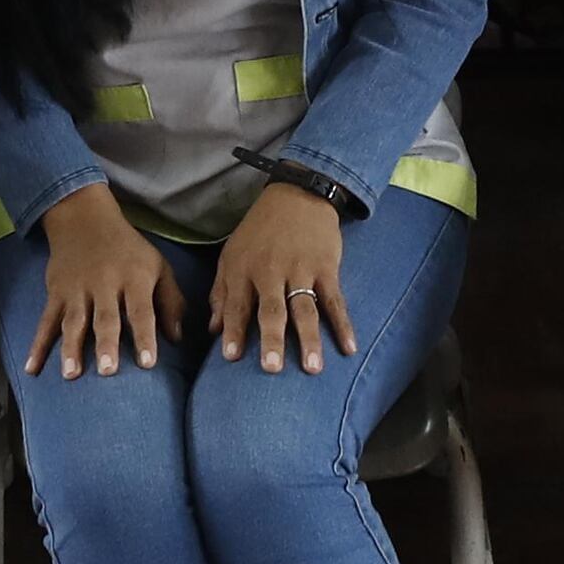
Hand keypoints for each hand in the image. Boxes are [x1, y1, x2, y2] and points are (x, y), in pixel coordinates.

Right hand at [22, 186, 177, 378]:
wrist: (85, 219)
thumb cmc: (129, 251)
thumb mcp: (158, 266)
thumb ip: (171, 301)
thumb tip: (177, 338)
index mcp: (134, 279)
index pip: (141, 311)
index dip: (144, 337)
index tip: (147, 364)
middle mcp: (104, 284)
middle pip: (106, 318)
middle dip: (106, 345)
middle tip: (107, 372)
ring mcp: (77, 289)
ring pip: (74, 321)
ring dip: (71, 347)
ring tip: (70, 373)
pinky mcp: (56, 293)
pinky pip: (46, 321)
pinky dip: (37, 345)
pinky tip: (32, 368)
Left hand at [209, 182, 353, 372]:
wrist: (298, 196)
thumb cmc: (259, 231)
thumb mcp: (232, 255)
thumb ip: (222, 293)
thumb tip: (215, 330)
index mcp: (244, 269)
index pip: (237, 305)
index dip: (234, 330)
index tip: (230, 358)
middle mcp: (271, 271)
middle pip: (272, 309)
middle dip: (272, 338)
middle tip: (272, 368)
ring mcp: (301, 270)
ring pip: (305, 309)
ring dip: (309, 339)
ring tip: (313, 368)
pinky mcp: (326, 268)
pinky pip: (335, 300)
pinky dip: (343, 324)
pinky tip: (349, 348)